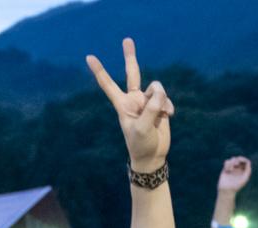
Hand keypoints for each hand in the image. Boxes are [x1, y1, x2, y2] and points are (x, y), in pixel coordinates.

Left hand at [86, 38, 174, 172]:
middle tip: (126, 40)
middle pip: (132, 73)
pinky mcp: (159, 106)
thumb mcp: (143, 127)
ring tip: (162, 114)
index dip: (99, 71)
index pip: (108, 84)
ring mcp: (147, 102)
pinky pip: (166, 98)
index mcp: (122, 104)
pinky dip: (168, 106)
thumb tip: (160, 91)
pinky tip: (169, 116)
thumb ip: (151, 108)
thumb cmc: (141, 144)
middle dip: (130, 57)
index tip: (89, 57)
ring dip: (161, 99)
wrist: (152, 157)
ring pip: (157, 88)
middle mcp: (134, 100)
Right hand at [218, 156, 251, 192]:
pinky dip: (227, 164)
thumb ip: (248, 171)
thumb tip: (248, 162)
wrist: (227, 190)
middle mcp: (239, 169)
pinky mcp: (225, 169)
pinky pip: (227, 162)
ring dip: (232, 161)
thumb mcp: (244, 179)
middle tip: (236, 164)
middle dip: (238, 159)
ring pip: (233, 159)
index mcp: (244, 171)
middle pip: (239, 159)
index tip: (240, 160)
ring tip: (231, 168)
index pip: (246, 162)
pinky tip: (227, 170)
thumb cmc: (236, 186)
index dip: (243, 159)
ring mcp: (232, 169)